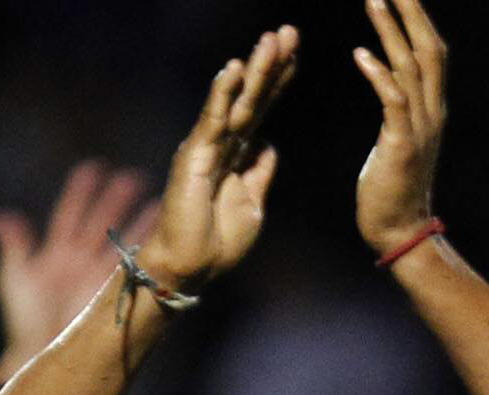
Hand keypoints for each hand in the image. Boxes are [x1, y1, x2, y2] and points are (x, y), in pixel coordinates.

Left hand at [0, 161, 155, 371]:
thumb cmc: (23, 321)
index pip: (71, 214)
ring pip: (122, 240)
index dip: (81, 192)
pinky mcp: (114, 293)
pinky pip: (133, 266)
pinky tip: (161, 233)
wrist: (42, 355)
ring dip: (139, 220)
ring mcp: (99, 277)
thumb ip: (14, 245)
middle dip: (117, 199)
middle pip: (102, 222)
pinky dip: (147, 249)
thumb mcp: (14, 278)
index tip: (94, 169)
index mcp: (56, 254)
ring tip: (158, 201)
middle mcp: (81, 261)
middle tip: (134, 178)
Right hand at [142, 26, 295, 295]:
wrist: (192, 268)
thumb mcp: (252, 204)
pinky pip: (212, 122)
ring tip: (271, 40)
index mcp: (238, 154)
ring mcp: (208, 148)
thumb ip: (259, 172)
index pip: (262, 109)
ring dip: (254, 71)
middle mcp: (223, 144)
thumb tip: (269, 145)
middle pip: (253, 97)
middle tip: (289, 32)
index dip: (279, 82)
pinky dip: (222, 95)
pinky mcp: (195, 158)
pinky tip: (233, 69)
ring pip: (237, 102)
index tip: (296, 53)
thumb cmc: (218, 243)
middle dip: (271, 65)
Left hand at [351, 0, 444, 256]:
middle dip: (412, 10)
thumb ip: (399, 104)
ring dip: (391, 31)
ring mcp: (421, 129)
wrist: (398, 232)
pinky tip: (360, 55)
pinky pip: (394, 102)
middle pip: (429, 48)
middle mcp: (433, 112)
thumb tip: (390, 74)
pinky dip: (379, 75)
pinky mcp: (402, 146)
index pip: (431, 50)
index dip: (419, 17)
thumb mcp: (399, 137)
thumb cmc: (391, 188)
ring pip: (411, 67)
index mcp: (432, 108)